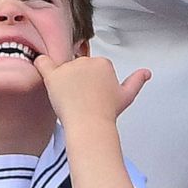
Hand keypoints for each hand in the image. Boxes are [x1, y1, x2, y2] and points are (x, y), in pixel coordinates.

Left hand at [35, 54, 150, 122]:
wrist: (90, 125)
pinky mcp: (54, 76)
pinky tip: (41, 67)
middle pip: (77, 65)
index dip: (91, 80)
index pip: (92, 66)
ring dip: (63, 79)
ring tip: (68, 98)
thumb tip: (147, 73)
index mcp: (103, 63)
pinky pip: (43, 63)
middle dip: (78, 78)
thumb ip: (136, 81)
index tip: (92, 93)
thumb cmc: (107, 112)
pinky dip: (40, 63)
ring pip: (62, 68)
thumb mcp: (126, 95)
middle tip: (80, 97)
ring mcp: (69, 68)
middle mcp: (86, 61)